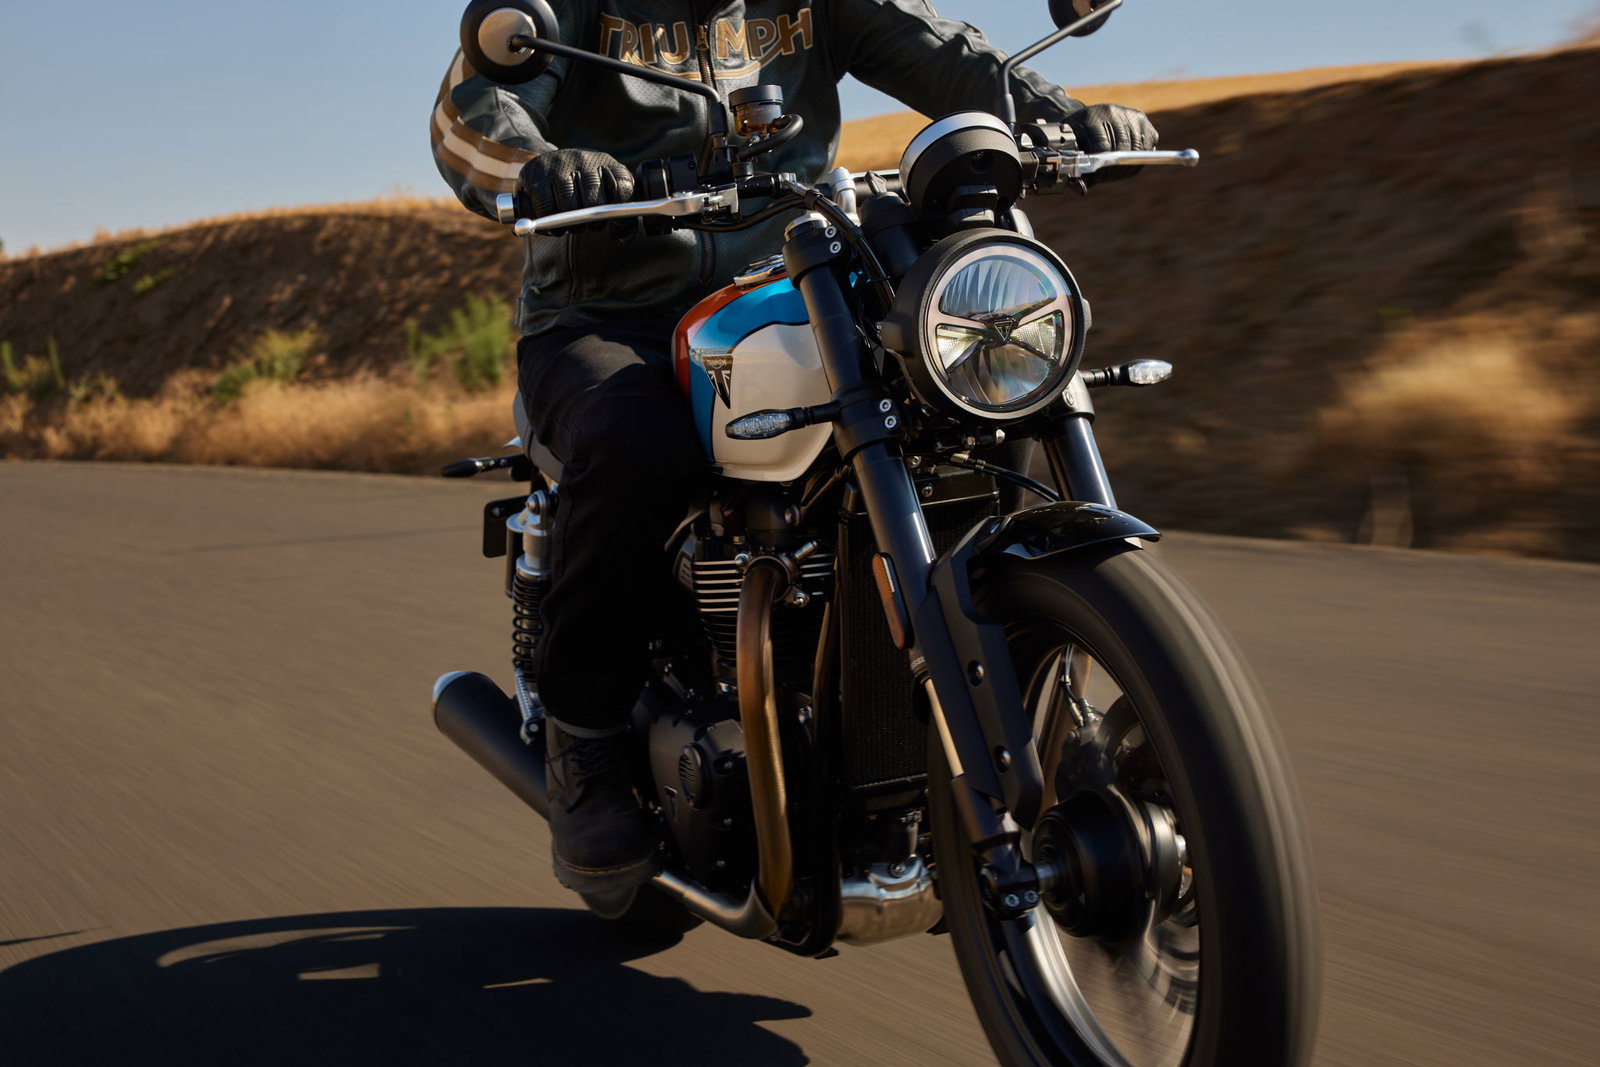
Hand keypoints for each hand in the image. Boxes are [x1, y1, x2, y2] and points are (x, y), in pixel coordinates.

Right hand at [517, 149, 634, 230]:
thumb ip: (623, 219)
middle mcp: (585, 159)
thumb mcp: (607, 196)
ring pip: (569, 207)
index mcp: (608, 163)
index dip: (620, 217)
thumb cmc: (584, 189)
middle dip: (592, 223)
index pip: (623, 189)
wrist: (548, 166)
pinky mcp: (535, 173)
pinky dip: (550, 224)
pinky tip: (552, 224)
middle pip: (595, 203)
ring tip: (569, 226)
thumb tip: (623, 237)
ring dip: (570, 226)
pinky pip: (546, 208)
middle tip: (586, 227)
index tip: (612, 228)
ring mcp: (559, 163)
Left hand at [1065, 103, 1158, 182]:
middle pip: (1121, 147)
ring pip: (1136, 148)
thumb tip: (1083, 191)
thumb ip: (1075, 171)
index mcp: (1092, 117)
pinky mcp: (1141, 119)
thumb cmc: (1078, 138)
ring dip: (1126, 165)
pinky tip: (1126, 162)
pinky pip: (1146, 145)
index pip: (1102, 146)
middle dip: (1114, 168)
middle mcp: (1112, 112)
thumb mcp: (1071, 150)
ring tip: (1115, 171)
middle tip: (1106, 176)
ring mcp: (1129, 114)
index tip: (1097, 177)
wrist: (1086, 118)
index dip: (1101, 166)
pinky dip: (1138, 158)